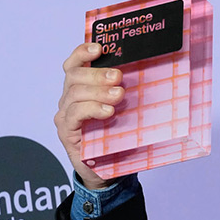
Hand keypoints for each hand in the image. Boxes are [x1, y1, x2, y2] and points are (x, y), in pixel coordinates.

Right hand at [53, 43, 126, 189]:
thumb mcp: (125, 114)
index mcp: (81, 90)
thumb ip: (127, 97)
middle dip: (97, 74)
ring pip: (74, 93)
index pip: (74, 65)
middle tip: (118, 77)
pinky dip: (91, 110)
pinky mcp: (66, 131)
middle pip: (75, 76)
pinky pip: (74, 115)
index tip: (100, 48)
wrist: (108, 171)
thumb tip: (153, 80)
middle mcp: (69, 100)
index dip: (82, 53)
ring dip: (98, 91)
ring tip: (118, 95)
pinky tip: (107, 112)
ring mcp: (66, 115)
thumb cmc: (116, 140)